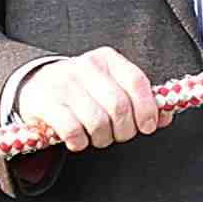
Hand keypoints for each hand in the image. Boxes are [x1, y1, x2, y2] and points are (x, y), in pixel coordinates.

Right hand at [11, 48, 162, 154]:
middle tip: (119, 136)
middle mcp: (86, 67)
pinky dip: (80, 142)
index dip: (147, 109)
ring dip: (102, 139)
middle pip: (119, 106)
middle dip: (124, 130)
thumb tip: (165, 117)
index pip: (137, 82)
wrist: (36, 84)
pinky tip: (78, 140)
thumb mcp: (111, 85)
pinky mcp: (46, 103)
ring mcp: (64, 84)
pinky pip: (73, 130)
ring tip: (98, 138)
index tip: (148, 126)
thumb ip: (139, 99)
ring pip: (98, 121)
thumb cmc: (83, 89)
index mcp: (107, 59)